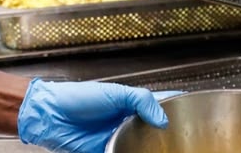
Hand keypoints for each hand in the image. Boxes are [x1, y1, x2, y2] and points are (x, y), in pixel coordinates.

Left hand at [17, 79, 169, 152]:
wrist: (51, 115)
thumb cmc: (78, 98)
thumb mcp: (114, 93)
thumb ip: (141, 101)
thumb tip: (163, 119)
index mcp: (129, 103)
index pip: (158, 105)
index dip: (173, 109)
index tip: (190, 112)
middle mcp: (125, 122)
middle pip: (152, 131)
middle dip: (164, 136)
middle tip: (178, 142)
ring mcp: (116, 138)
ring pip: (139, 147)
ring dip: (148, 148)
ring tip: (164, 149)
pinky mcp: (106, 151)